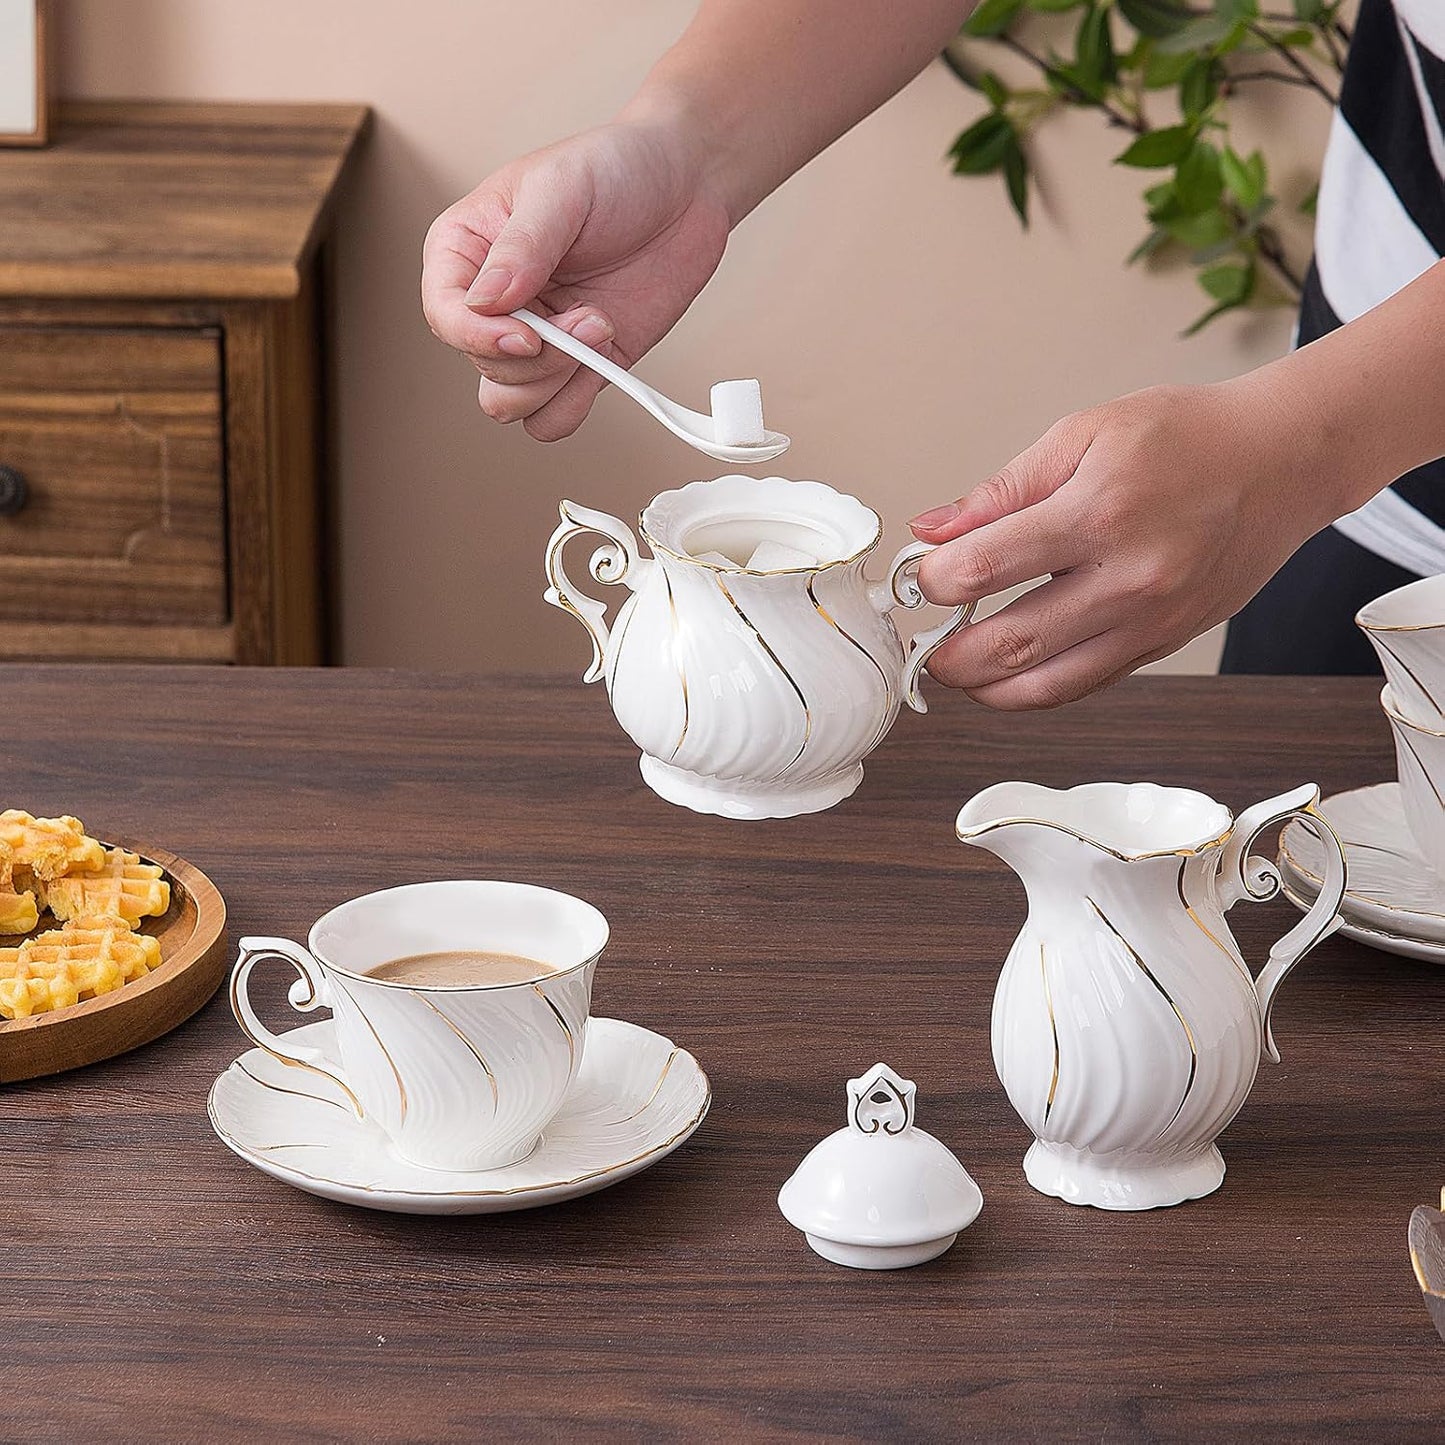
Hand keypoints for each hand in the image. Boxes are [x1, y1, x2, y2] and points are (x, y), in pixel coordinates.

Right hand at [422, 118, 729, 439]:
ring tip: (598, 327)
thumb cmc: (616, 169)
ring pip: (509, 402)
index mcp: (468, 250)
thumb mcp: (561, 190)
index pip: (445, 313)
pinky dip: (574, 404)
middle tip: (587, 315)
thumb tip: (485, 302)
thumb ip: (522, 247)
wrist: (686, 188)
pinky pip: (552, 417)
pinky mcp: (579, 366)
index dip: (479, 336)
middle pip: (483, 366)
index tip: (529, 334)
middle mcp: (495, 303)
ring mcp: (537, 338)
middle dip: (536, 357)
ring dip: (554, 383)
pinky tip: (603, 362)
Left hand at [908, 378, 1345, 709]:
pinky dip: (1034, 689)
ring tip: (956, 669)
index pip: (984, 568)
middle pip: (1009, 644)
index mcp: (1098, 511)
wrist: (1280, 463)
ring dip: (984, 688)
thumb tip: (932, 529)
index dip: (933, 581)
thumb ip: (1001, 490)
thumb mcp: (1083, 434)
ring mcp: (1149, 621)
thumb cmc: (1185, 438)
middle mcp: (1127, 577)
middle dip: (947, 655)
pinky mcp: (1161, 644)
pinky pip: (1084, 685)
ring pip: (1045, 685)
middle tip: (923, 644)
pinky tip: (1006, 673)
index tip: (919, 579)